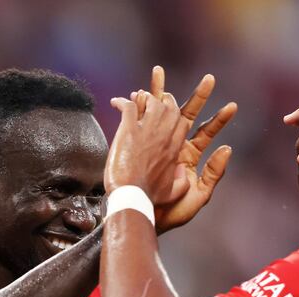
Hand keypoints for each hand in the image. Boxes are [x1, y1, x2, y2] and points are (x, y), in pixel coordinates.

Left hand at [105, 89, 188, 204]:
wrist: (132, 197)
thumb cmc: (149, 197)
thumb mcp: (173, 193)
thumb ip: (181, 182)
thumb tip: (182, 171)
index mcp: (173, 149)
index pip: (181, 122)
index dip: (176, 113)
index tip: (169, 110)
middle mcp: (163, 136)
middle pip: (169, 107)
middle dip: (163, 99)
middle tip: (155, 97)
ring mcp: (146, 131)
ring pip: (151, 102)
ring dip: (143, 97)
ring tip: (136, 98)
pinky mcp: (128, 130)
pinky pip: (128, 106)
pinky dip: (121, 101)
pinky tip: (115, 102)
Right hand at [133, 67, 237, 232]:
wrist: (145, 218)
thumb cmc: (172, 212)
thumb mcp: (199, 195)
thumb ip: (214, 173)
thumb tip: (227, 148)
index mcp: (190, 157)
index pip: (207, 133)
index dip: (220, 119)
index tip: (232, 105)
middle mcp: (175, 146)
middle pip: (187, 115)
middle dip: (198, 96)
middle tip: (210, 78)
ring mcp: (157, 143)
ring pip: (162, 112)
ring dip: (162, 92)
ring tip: (161, 71)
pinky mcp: (140, 145)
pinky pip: (141, 121)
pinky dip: (140, 105)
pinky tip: (141, 91)